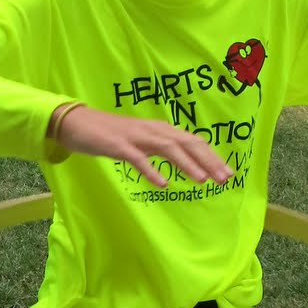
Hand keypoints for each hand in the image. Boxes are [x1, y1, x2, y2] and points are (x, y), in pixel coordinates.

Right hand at [54, 104, 231, 188]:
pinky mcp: (118, 145)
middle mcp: (153, 130)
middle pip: (187, 143)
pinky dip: (151, 170)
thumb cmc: (112, 135)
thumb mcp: (143, 141)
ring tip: (202, 180)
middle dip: (208, 161)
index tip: (229, 173)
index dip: (212, 157)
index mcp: (161, 130)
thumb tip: (188, 160)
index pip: (193, 142)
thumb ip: (163, 148)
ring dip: (186, 164)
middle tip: (225, 179)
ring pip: (167, 148)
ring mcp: (136, 137)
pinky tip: (162, 184)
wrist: (79, 124)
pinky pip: (137, 158)